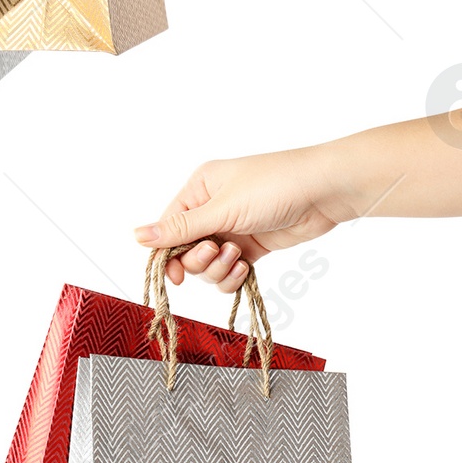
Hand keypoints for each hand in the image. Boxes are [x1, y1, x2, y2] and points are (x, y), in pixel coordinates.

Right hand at [137, 150, 342, 293]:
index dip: (167, 253)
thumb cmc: (274, 186)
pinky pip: (229, 271)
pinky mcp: (252, 246)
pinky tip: (246, 268)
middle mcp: (213, 208)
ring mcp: (233, 228)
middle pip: (186, 250)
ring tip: (238, 256)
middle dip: (200, 260)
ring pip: (208, 265)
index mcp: (200, 188)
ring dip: (219, 269)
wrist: (323, 192)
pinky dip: (234, 276)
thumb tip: (137, 236)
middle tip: (219, 251)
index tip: (175, 276)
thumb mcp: (223, 208)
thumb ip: (181, 227)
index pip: (168, 227)